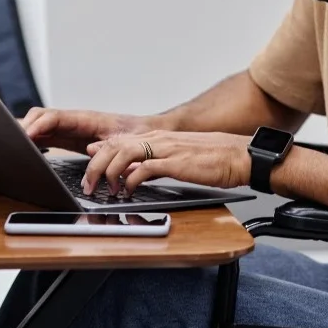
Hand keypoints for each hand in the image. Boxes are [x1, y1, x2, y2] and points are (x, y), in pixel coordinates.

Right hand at [21, 106, 156, 154]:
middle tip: (8, 138)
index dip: (38, 125)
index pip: (55, 117)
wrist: (149, 132)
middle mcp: (74, 120)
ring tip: (9, 143)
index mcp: (85, 118)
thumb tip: (91, 150)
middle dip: (23, 125)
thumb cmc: (138, 134)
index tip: (26, 135)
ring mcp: (71, 127)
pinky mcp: (70, 136)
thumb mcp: (125, 141)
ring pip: (41, 124)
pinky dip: (33, 138)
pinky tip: (24, 146)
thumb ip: (109, 145)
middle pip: (41, 117)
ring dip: (25, 131)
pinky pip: (47, 134)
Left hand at [82, 130, 251, 194]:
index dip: (100, 150)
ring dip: (108, 173)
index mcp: (158, 137)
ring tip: (105, 190)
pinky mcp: (174, 162)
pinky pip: (143, 168)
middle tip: (89, 184)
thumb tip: (133, 172)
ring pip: (123, 154)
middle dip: (95, 165)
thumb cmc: (214, 158)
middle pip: (114, 145)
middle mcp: (158, 139)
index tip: (88, 159)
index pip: (119, 139)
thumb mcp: (178, 157)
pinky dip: (130, 181)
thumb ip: (155, 162)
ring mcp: (165, 149)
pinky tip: (127, 191)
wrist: (239, 155)